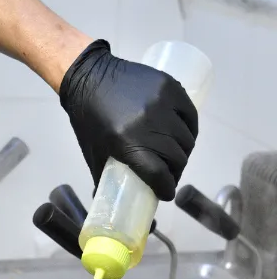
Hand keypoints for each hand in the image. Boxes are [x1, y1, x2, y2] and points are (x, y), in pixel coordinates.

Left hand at [59, 40, 197, 200]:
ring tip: (175, 158)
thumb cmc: (87, 120)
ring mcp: (162, 103)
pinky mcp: (170, 87)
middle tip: (169, 176)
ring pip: (186, 138)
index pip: (159, 173)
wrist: (89, 76)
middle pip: (176, 157)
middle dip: (175, 172)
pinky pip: (190, 116)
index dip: (166, 188)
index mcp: (126, 142)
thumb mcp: (92, 152)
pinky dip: (190, 131)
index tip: (165, 193)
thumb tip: (111, 202)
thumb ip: (102, 179)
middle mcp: (148, 123)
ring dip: (184, 153)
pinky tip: (184, 138)